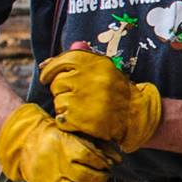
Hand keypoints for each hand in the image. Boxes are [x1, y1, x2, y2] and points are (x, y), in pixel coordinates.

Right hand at [0, 104, 116, 181]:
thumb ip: (99, 146)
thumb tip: (117, 160)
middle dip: (101, 181)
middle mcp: (56, 165)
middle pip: (84, 177)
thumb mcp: (77, 135)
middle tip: (106, 181)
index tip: (106, 165)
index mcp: (64, 146)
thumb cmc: (59, 140)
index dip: (101, 162)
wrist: (28, 144)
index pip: (87, 155)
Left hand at [40, 50, 162, 152]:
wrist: (136, 115)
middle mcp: (91, 79)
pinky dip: (67, 121)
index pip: (61, 61)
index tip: (45, 77)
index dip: (49, 70)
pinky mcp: (84, 120)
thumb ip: (78, 60)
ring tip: (81, 108)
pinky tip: (80, 120)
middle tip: (76, 95)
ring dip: (65, 107)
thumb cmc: (116, 90)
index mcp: (96, 63)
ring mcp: (87, 100)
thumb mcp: (103, 68)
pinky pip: (61, 118)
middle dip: (62, 90)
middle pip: (57, 83)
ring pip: (58, 102)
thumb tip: (46, 61)